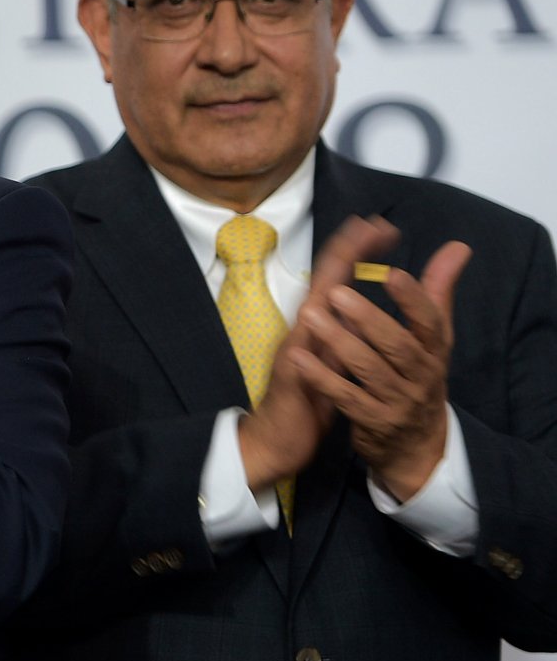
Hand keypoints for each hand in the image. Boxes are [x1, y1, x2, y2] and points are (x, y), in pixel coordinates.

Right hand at [238, 216, 395, 489]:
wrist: (279, 438)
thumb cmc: (310, 396)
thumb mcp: (339, 360)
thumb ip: (355, 332)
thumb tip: (372, 308)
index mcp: (321, 325)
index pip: (340, 280)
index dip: (358, 251)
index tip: (381, 226)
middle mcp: (306, 331)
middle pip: (325, 283)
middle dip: (347, 251)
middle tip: (370, 223)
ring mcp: (295, 353)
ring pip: (312, 311)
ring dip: (328, 281)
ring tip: (348, 254)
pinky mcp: (292, 380)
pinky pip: (300, 356)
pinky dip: (308, 336)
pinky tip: (315, 315)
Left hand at [293, 237, 470, 500]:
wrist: (416, 446)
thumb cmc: (418, 377)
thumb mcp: (432, 339)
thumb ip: (437, 293)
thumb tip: (458, 246)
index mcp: (434, 350)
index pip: (430, 322)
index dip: (413, 298)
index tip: (391, 273)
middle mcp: (421, 375)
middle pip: (398, 345)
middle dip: (368, 319)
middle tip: (337, 294)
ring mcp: (397, 400)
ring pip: (369, 370)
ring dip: (340, 342)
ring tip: (311, 316)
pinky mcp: (373, 421)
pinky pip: (346, 398)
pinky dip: (322, 378)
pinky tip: (298, 359)